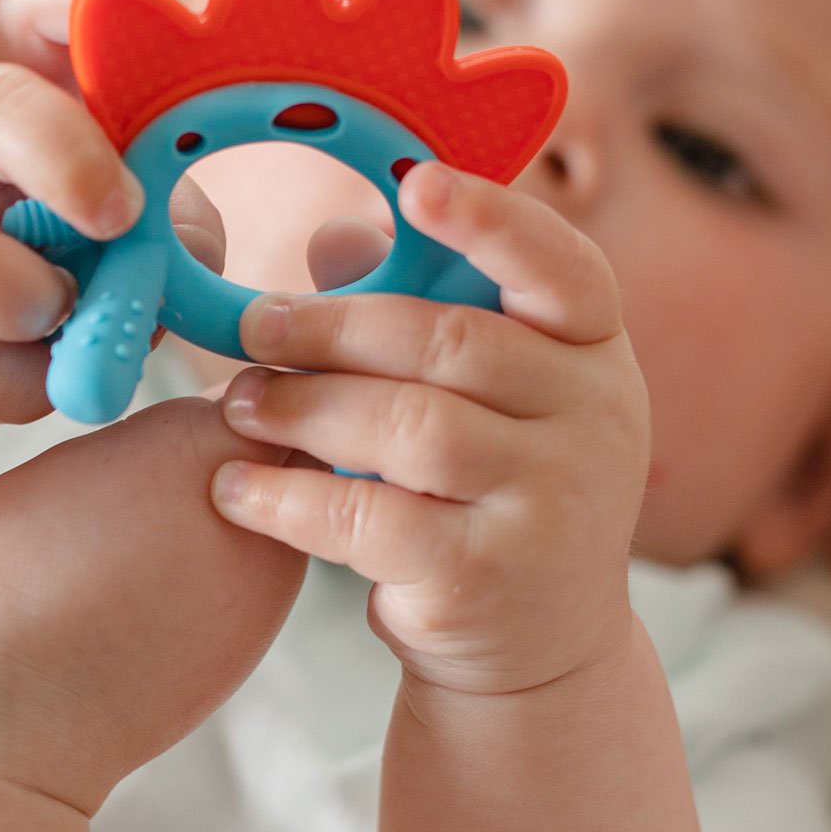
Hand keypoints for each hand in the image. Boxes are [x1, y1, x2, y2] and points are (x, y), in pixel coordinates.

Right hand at [0, 0, 224, 429]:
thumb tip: (181, 244)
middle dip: (67, 157)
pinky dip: (32, 385)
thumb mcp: (137, 222)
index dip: (82, 5)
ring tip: (65, 316)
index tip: (133, 33)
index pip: (44, 7)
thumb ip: (173, 219)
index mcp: (29, 84)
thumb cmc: (74, 256)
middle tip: (123, 214)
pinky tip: (44, 369)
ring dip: (30, 298)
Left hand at [208, 164, 649, 699]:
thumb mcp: (483, 400)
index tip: (414, 183)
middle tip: (255, 330)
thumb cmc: (489, 490)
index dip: (491, 219)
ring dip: (305, 410)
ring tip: (239, 406)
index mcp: (595, 352)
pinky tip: (235, 491)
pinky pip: (371, 520)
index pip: (563, 268)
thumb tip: (338, 239)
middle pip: (451, 344)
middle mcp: (595, 420)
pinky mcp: (486, 579)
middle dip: (336, 331)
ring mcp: (550, 504)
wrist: (538, 649)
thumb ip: (422, 316)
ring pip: (410, 428)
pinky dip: (289, 501)